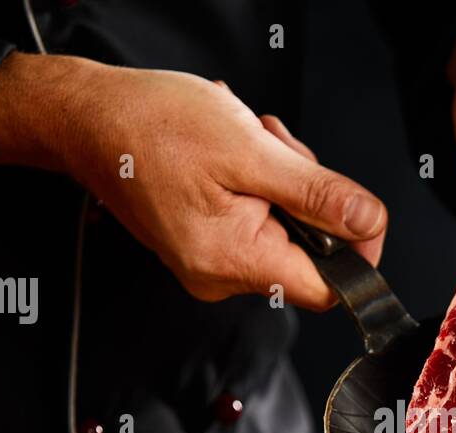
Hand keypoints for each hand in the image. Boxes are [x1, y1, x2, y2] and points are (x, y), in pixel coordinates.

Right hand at [0, 52, 385, 309]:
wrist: (87, 119)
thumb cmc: (153, 127)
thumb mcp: (253, 152)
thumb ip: (319, 195)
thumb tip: (368, 224)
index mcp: (236, 261)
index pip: (328, 290)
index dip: (357, 254)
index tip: (356, 212)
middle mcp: (220, 277)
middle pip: (307, 255)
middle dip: (309, 196)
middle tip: (280, 148)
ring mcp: (209, 264)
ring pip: (283, 232)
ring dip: (281, 181)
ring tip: (250, 142)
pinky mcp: (202, 245)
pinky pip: (254, 223)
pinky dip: (256, 185)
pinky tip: (234, 154)